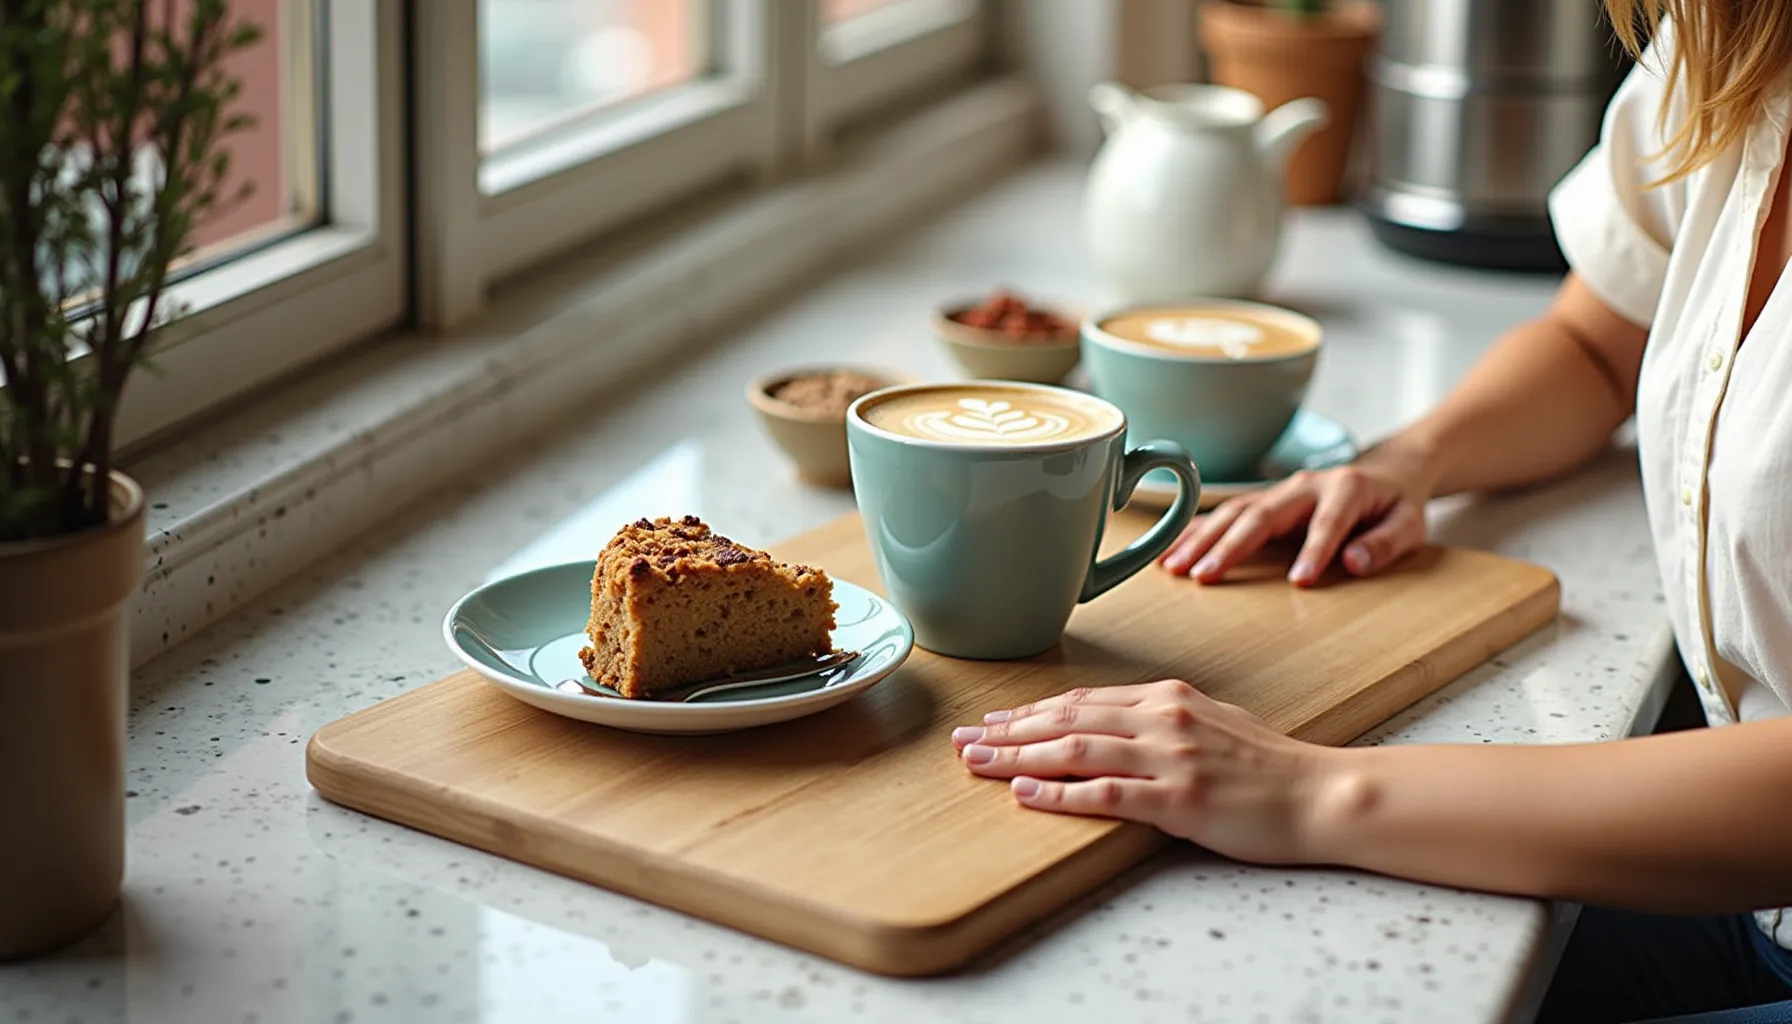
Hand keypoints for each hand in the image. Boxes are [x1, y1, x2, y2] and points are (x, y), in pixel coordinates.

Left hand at [950, 680, 1338, 865]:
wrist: (1321, 795)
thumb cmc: (1269, 766)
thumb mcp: (1212, 722)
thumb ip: (1161, 719)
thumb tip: (1113, 723)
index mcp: (1168, 697)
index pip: (1083, 701)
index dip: (1031, 712)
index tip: (992, 723)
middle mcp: (1164, 718)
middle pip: (1068, 720)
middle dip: (1009, 732)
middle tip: (964, 742)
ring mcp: (1170, 758)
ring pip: (1076, 750)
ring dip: (1019, 758)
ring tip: (978, 765)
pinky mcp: (1179, 800)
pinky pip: (1106, 794)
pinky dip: (1060, 793)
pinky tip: (1026, 794)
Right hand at [1159, 456, 1431, 586]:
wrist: (1385, 474)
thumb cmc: (1395, 506)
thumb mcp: (1410, 525)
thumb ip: (1385, 543)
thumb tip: (1353, 562)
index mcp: (1345, 488)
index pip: (1327, 522)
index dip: (1315, 550)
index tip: (1300, 582)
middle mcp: (1304, 485)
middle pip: (1263, 514)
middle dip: (1231, 545)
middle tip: (1203, 576)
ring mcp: (1278, 491)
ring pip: (1234, 513)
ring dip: (1201, 539)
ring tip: (1172, 567)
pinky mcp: (1262, 501)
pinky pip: (1224, 516)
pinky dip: (1195, 533)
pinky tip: (1168, 551)